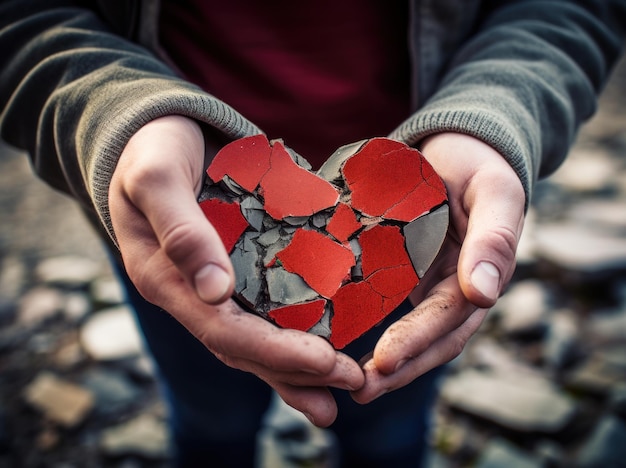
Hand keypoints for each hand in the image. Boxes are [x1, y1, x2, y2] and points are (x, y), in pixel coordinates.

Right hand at [109, 115, 363, 425]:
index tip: (326, 362)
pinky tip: (324, 350)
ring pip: (254, 340)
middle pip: (243, 348)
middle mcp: (188, 294)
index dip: (275, 352)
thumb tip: (215, 290)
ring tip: (344, 385)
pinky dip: (292, 335)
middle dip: (298, 369)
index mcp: (164, 280)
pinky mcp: (231, 272)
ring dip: (297, 368)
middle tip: (352, 381)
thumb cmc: (153, 149)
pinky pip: (262, 313)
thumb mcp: (157, 177)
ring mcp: (209, 288)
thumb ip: (181, 230)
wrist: (155, 135)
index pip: (223, 332)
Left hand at [352, 132, 524, 401]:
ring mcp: (429, 284)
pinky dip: (368, 327)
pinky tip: (338, 340)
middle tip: (358, 390)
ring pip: (409, 332)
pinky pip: (387, 305)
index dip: (418, 343)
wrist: (458, 150)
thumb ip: (494, 238)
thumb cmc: (479, 167)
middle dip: (397, 369)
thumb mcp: (495, 192)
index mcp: (478, 278)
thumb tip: (484, 294)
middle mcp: (454, 290)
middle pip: (429, 340)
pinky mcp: (405, 273)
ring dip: (383, 361)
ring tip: (345, 380)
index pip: (448, 321)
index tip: (383, 363)